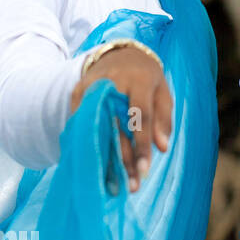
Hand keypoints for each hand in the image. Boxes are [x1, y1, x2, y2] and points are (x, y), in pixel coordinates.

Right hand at [70, 46, 171, 192]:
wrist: (119, 54)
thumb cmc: (148, 79)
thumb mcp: (163, 93)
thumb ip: (163, 119)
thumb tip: (162, 149)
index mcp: (138, 80)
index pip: (140, 116)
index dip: (141, 144)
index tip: (144, 170)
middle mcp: (111, 83)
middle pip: (115, 126)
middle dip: (123, 159)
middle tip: (131, 186)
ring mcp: (90, 87)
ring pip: (96, 128)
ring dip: (103, 158)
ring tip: (112, 185)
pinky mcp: (76, 93)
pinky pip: (80, 125)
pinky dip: (86, 146)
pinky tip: (93, 169)